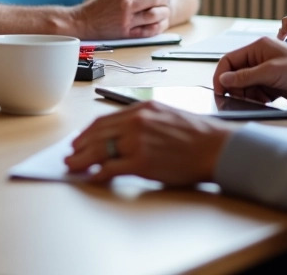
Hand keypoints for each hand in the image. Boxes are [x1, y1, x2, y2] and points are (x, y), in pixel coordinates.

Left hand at [64, 102, 231, 184]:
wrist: (216, 147)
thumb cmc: (197, 135)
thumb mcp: (166, 116)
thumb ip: (143, 122)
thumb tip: (123, 135)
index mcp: (141, 109)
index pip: (104, 120)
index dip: (87, 132)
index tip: (79, 140)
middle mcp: (135, 122)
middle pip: (97, 134)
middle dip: (79, 146)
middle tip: (69, 155)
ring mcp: (137, 141)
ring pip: (99, 150)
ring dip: (82, 160)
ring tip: (73, 166)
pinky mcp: (141, 162)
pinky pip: (111, 168)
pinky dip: (98, 173)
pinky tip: (92, 177)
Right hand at [69, 0, 171, 38]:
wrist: (82, 22)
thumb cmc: (98, 6)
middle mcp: (125, 2)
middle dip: (163, 1)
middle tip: (165, 3)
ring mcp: (126, 18)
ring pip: (153, 14)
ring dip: (162, 14)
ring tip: (165, 13)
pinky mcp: (126, 32)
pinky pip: (147, 30)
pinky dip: (156, 27)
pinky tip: (158, 25)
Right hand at [213, 36, 286, 105]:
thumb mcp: (271, 71)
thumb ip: (245, 76)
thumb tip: (224, 79)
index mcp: (257, 48)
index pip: (229, 59)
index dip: (222, 74)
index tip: (219, 89)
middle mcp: (259, 59)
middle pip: (235, 74)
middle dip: (234, 87)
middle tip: (238, 98)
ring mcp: (266, 72)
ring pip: (244, 85)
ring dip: (245, 94)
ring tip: (257, 99)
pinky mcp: (272, 85)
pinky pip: (255, 92)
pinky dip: (255, 98)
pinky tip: (265, 101)